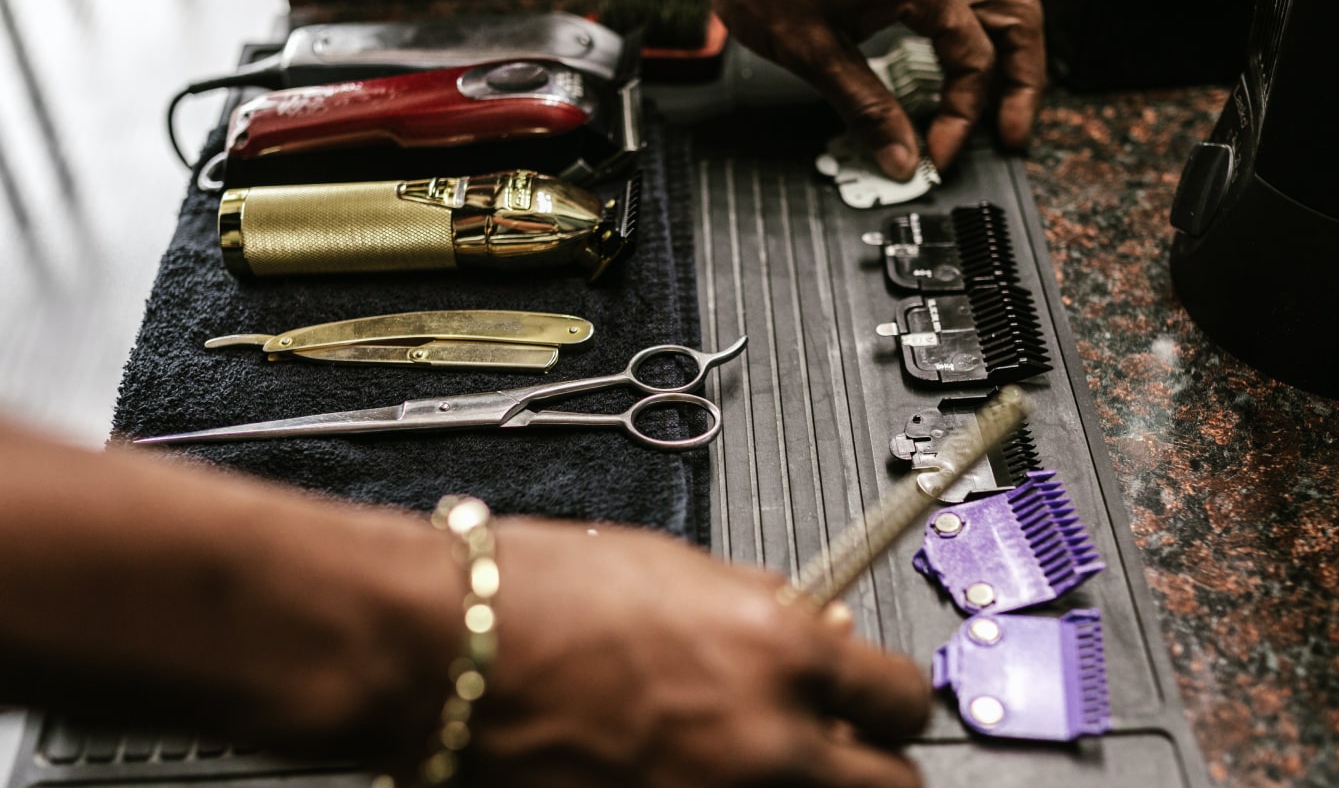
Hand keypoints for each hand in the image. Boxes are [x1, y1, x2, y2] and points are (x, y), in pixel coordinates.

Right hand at [454, 520, 930, 787]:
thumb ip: (769, 613)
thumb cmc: (531, 596)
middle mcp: (767, 741)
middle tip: (836, 752)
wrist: (439, 650)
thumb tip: (827, 636)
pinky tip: (684, 780)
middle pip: (891, 787)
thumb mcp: (678, 571)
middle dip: (868, 766)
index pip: (899, 695)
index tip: (872, 704)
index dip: (886, 700)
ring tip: (744, 766)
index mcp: (780, 652)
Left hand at [703, 0, 1045, 177]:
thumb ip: (865, 106)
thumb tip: (900, 156)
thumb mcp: (812, 51)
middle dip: (1022, 80)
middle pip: (1015, 18)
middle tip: (1011, 134)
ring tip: (995, 103)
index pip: (975, 61)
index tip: (939, 155)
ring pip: (997, 0)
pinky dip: (970, 31)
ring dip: (1004, 52)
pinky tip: (953, 62)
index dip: (963, 117)